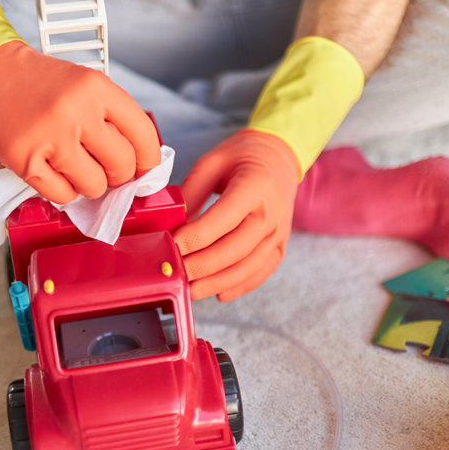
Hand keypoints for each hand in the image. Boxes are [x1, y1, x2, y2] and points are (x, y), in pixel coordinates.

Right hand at [0, 41, 160, 203]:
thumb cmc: (43, 85)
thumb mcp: (86, 85)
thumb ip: (113, 118)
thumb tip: (139, 165)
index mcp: (96, 88)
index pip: (141, 134)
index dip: (149, 160)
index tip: (146, 170)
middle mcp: (75, 111)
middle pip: (121, 165)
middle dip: (119, 175)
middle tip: (107, 170)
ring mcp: (49, 138)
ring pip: (94, 186)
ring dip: (90, 185)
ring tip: (77, 168)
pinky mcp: (25, 161)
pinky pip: (62, 195)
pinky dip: (64, 191)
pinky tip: (57, 173)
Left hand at [173, 130, 299, 301]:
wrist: (279, 157)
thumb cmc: (243, 157)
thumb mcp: (212, 162)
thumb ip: (191, 192)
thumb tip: (168, 222)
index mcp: (255, 186)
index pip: (222, 220)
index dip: (194, 238)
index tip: (170, 247)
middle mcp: (272, 213)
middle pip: (235, 249)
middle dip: (201, 266)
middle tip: (176, 273)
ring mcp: (279, 233)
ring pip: (248, 267)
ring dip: (217, 282)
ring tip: (192, 289)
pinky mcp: (279, 246)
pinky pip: (260, 273)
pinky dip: (239, 287)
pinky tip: (218, 293)